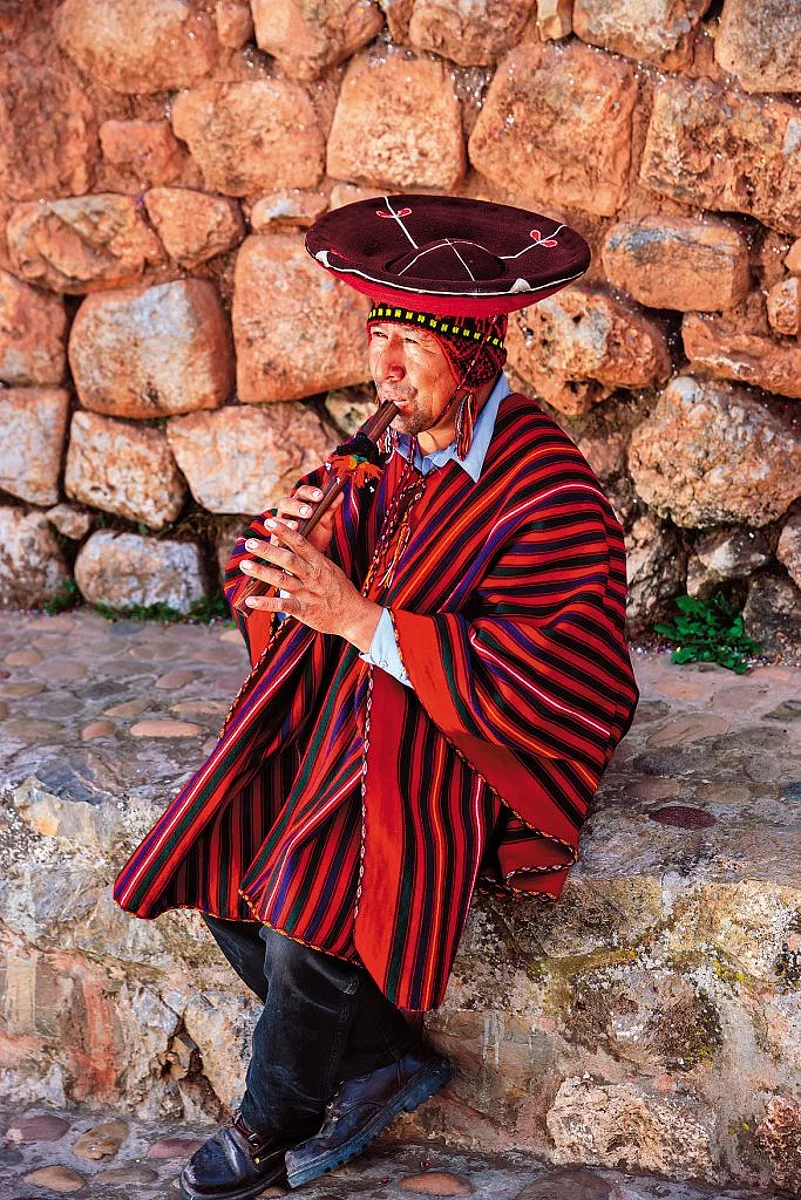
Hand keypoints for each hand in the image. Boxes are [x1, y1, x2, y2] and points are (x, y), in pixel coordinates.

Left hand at [240, 519, 381, 650]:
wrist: (352, 615)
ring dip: (261, 572)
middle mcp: (312, 576)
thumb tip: (293, 541)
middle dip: (267, 550)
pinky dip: (265, 603)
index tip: (269, 522)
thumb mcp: (328, 568)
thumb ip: (310, 556)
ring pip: (281, 580)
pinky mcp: (303, 610)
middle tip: (249, 542)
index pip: (300, 543)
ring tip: (244, 565)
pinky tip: (250, 600)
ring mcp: (307, 593)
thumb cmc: (339, 589)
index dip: (284, 532)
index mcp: (319, 563)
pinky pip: (282, 605)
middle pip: (287, 559)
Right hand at [273, 483, 343, 554]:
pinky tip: (285, 539)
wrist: (309, 558)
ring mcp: (278, 524)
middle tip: (309, 512)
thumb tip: (340, 494)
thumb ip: (330, 509)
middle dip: (297, 507)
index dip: (310, 492)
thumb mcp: (325, 523)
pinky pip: (272, 535)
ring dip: (287, 522)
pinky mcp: (274, 538)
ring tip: (297, 526)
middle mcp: (287, 511)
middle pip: (286, 502)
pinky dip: (277, 535)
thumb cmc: (316, 535)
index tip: (320, 496)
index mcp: (300, 503)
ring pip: (276, 518)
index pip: (302, 492)